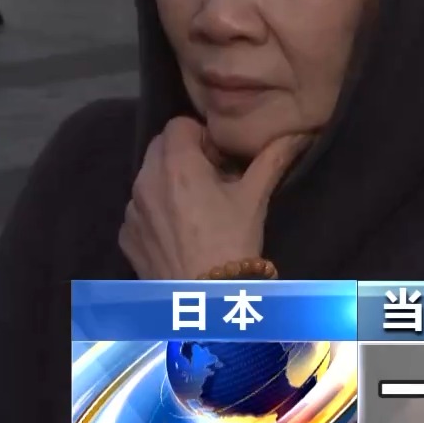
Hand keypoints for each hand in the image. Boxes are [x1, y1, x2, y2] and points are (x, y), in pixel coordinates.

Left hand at [118, 117, 307, 279]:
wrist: (205, 298)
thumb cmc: (233, 240)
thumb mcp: (256, 197)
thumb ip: (272, 158)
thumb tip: (297, 134)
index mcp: (176, 164)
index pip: (178, 124)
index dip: (202, 134)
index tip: (220, 156)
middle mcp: (145, 181)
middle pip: (159, 147)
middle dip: (183, 154)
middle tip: (211, 177)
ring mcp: (131, 210)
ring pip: (147, 178)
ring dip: (168, 181)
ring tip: (196, 206)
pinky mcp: (126, 236)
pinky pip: (140, 210)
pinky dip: (156, 211)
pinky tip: (179, 231)